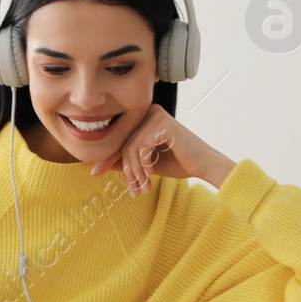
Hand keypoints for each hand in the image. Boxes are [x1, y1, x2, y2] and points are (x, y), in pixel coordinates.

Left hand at [89, 104, 234, 194]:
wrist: (204, 165)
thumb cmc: (179, 163)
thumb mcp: (146, 164)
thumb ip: (127, 161)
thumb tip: (100, 165)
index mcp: (144, 117)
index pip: (120, 139)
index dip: (108, 158)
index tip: (96, 173)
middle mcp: (149, 111)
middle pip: (124, 143)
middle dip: (126, 170)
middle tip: (133, 190)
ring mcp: (156, 115)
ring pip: (130, 147)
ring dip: (135, 171)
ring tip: (143, 186)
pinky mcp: (162, 123)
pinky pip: (141, 147)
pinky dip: (144, 164)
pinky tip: (152, 174)